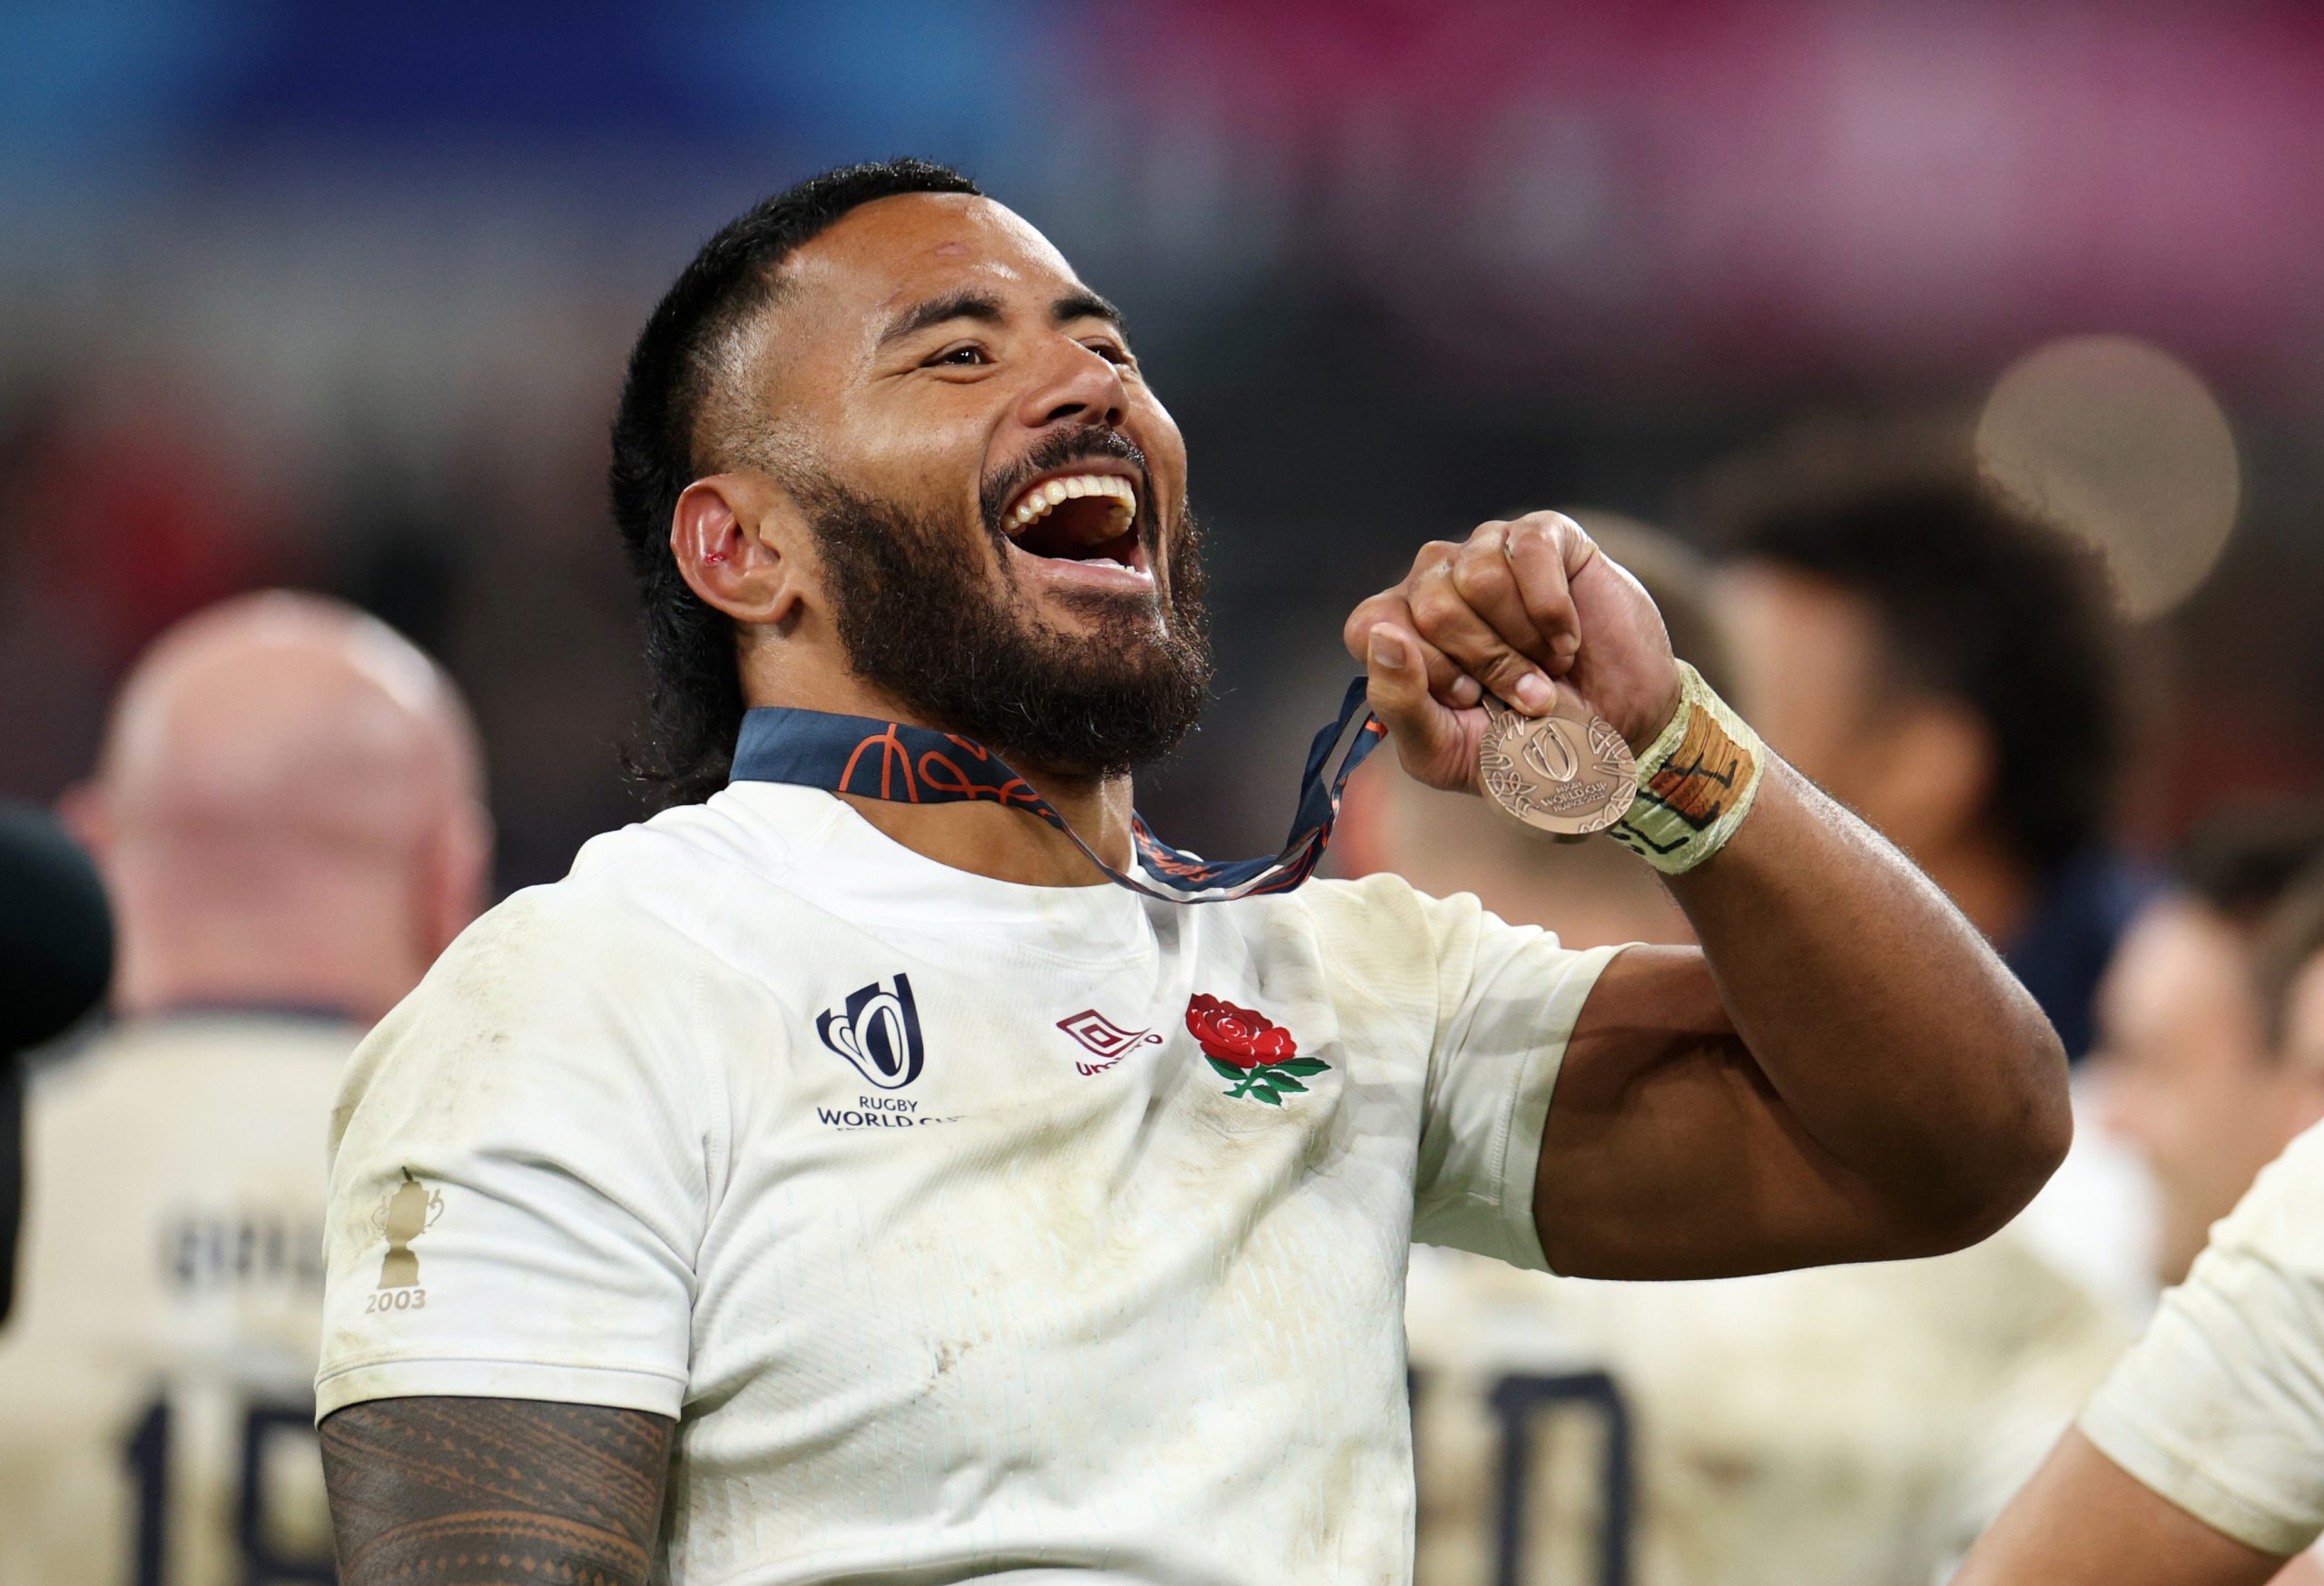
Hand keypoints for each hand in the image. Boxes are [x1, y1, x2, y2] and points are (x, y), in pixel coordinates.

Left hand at [1342, 512, 1681, 793]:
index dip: (1424, 670)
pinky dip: (1554, 610)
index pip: (1370, 626)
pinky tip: (1567, 638)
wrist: (1612, 738)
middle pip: (1431, 604)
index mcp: (1400, 632)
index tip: (1468, 700)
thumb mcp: (1445, 752)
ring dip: (1524, 638)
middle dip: (1488, 663)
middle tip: (1526, 692)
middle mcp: (1434, 583)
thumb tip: (1382, 639)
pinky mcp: (1542, 536)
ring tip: (1548, 663)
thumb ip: (1399, 704)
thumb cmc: (1520, 747)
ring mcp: (1486, 552)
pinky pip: (1528, 550)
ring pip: (1478, 575)